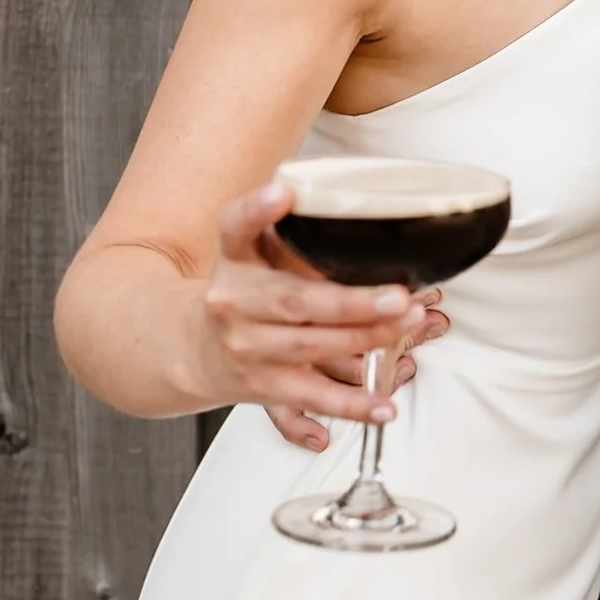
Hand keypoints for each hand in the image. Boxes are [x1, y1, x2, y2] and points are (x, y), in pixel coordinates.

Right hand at [198, 183, 445, 447]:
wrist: (192, 349)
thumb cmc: (243, 290)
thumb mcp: (250, 249)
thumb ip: (293, 228)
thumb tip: (363, 208)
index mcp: (234, 259)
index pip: (236, 227)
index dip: (258, 210)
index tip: (282, 193)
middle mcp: (235, 304)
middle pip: (295, 302)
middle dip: (353, 302)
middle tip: (400, 296)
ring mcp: (249, 350)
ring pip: (310, 349)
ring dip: (366, 341)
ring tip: (407, 327)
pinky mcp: (266, 388)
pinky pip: (312, 399)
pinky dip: (350, 406)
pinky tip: (383, 406)